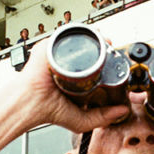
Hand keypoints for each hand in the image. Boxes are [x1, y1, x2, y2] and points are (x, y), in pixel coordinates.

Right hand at [10, 41, 128, 134]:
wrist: (30, 101)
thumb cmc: (47, 110)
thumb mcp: (82, 120)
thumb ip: (103, 117)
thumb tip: (123, 111)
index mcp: (75, 82)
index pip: (95, 69)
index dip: (108, 65)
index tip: (117, 66)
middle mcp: (68, 67)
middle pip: (91, 53)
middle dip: (105, 50)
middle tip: (113, 52)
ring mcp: (60, 56)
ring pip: (82, 42)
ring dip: (96, 40)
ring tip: (106, 43)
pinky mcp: (52, 46)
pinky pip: (68, 35)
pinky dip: (81, 33)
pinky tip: (93, 36)